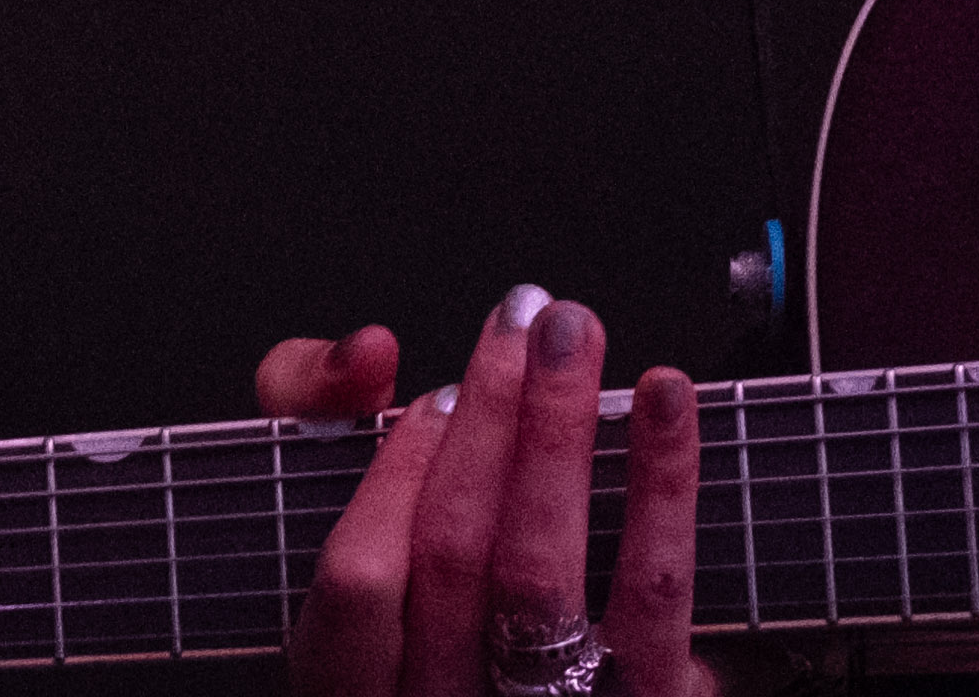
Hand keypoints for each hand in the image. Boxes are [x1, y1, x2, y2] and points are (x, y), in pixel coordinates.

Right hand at [256, 292, 698, 696]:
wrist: (535, 690)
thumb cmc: (418, 594)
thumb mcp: (334, 511)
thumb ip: (315, 410)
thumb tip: (367, 351)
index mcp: (352, 685)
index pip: (357, 580)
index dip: (397, 473)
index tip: (437, 395)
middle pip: (453, 557)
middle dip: (488, 415)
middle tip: (522, 320)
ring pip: (539, 572)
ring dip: (558, 430)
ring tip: (575, 334)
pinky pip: (648, 595)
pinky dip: (660, 482)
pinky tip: (662, 397)